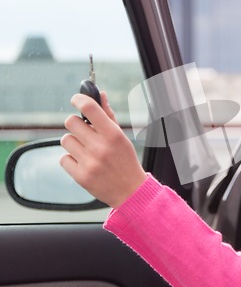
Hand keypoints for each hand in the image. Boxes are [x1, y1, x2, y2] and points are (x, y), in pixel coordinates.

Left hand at [60, 92, 146, 207]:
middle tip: (84, 131)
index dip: (79, 99)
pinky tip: (83, 162)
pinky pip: (63, 158)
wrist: (130, 191)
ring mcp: (89, 162)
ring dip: (74, 143)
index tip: (76, 99)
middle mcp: (100, 147)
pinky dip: (71, 159)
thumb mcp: (122, 137)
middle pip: (71, 122)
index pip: (90, 108)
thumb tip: (100, 95)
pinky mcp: (80, 175)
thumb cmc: (126, 161)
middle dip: (76, 125)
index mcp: (113, 135)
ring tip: (86, 150)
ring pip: (65, 140)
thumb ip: (108, 115)